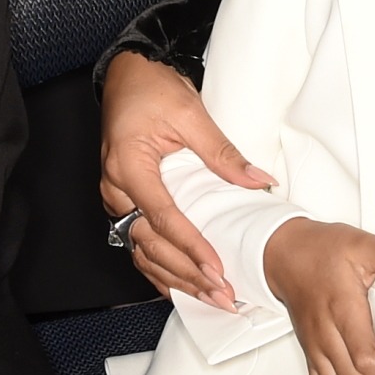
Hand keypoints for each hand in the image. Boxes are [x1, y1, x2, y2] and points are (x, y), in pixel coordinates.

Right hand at [97, 52, 269, 306]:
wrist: (129, 76)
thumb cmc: (152, 89)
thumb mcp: (191, 113)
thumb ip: (223, 153)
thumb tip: (258, 181)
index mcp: (128, 165)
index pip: (162, 216)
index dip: (190, 246)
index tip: (216, 267)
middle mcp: (116, 188)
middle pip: (149, 244)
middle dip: (187, 274)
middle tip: (222, 293)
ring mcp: (117, 198)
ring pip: (142, 251)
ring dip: (175, 279)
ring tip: (210, 298)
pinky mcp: (124, 202)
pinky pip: (139, 244)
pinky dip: (161, 269)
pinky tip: (184, 287)